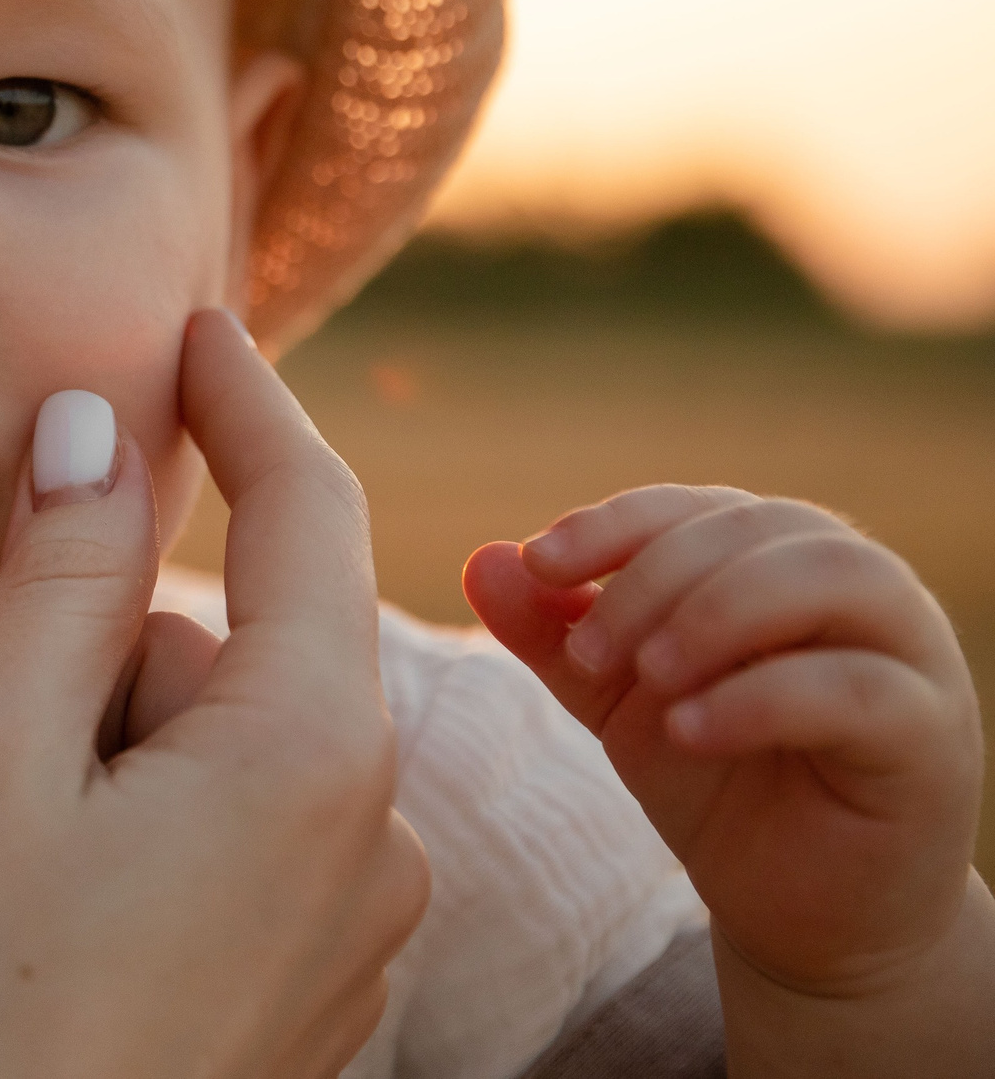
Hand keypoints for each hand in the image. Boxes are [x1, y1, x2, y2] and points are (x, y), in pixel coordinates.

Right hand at [0, 310, 427, 1078]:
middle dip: (120, 646)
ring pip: (233, 746)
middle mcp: (373, 830)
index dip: (245, 401)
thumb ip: (65, 581)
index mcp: (311, 753)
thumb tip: (101, 423)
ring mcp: (356, 922)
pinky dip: (153, 824)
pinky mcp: (321, 988)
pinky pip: (245, 837)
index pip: (308, 513)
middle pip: (244, 643)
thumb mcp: (2, 770)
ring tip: (14, 863)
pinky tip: (61, 915)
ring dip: (124, 746)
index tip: (193, 321)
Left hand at [464, 487, 994, 1073]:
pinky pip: (857, 688)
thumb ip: (555, 633)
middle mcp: (854, 586)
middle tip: (586, 655)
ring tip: (644, 677)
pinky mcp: (931, 734)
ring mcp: (908, 653)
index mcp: (774, 558)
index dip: (615, 526)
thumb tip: (481, 558)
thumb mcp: (617, 700)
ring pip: (832, 576)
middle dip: (653, 579)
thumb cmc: (716, 782)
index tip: (540, 565)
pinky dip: (761, 697)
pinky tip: (689, 731)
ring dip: (718, 613)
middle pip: (757, 527)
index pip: (695, 506)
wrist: (796, 907)